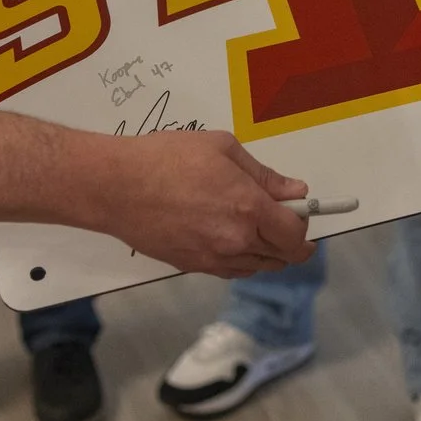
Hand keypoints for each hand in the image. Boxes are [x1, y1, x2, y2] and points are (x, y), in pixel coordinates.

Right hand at [96, 131, 313, 277]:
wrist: (116, 186)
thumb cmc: (167, 157)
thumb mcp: (222, 149)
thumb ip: (264, 175)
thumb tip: (296, 192)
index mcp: (248, 207)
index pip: (294, 234)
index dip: (304, 227)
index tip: (303, 216)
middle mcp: (236, 240)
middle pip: (281, 257)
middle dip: (291, 242)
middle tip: (285, 221)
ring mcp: (213, 259)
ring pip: (258, 267)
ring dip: (267, 252)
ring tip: (259, 228)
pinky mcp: (193, 267)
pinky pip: (232, 271)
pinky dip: (243, 259)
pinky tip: (234, 239)